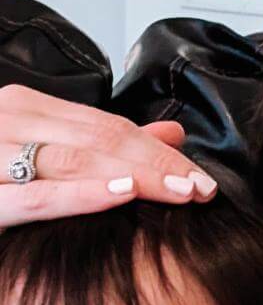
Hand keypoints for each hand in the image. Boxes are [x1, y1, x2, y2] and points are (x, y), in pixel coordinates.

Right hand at [0, 85, 217, 226]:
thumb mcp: (36, 153)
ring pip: (74, 160)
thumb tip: (170, 134)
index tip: (200, 179)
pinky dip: (81, 194)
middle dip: (157, 165)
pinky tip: (121, 194)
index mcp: (23, 109)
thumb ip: (99, 144)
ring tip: (179, 193)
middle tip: (202, 190)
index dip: (159, 152)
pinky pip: (35, 195)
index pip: (108, 126)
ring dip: (134, 176)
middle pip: (100, 139)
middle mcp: (6, 120)